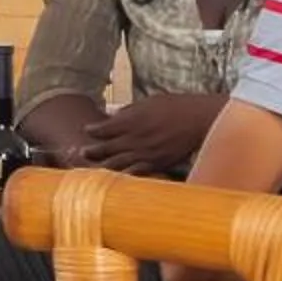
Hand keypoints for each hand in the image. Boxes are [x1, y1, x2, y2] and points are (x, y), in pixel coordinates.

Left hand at [80, 94, 222, 175]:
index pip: (102, 129)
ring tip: (92, 168)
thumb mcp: (148, 102)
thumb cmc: (176, 106)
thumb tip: (114, 115)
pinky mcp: (156, 164)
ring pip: (116, 164)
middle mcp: (134, 139)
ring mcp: (144, 153)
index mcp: (130, 121)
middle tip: (81, 152)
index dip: (92, 130)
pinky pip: (135, 173)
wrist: (200, 119)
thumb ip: (129, 111)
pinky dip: (124, 176)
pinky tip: (116, 178)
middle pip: (105, 149)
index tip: (87, 130)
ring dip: (102, 166)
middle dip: (90, 151)